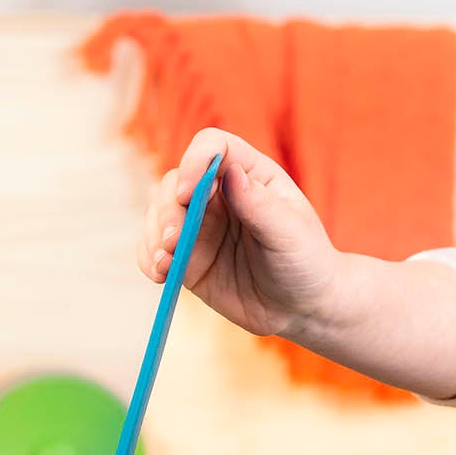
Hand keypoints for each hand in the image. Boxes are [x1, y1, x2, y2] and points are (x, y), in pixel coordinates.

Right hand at [137, 127, 347, 341]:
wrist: (303, 308)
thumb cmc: (306, 262)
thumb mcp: (291, 234)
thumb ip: (260, 205)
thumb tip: (231, 173)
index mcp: (250, 175)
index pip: (213, 147)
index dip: (195, 161)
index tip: (189, 193)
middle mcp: (219, 195)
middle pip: (175, 182)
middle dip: (168, 209)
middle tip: (176, 240)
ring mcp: (200, 226)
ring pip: (158, 214)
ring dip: (154, 235)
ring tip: (166, 263)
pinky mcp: (188, 258)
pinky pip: (154, 250)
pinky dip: (149, 259)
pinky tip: (161, 274)